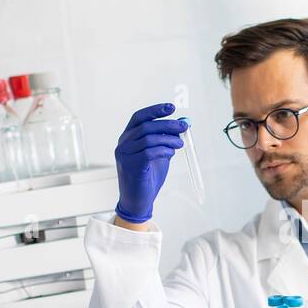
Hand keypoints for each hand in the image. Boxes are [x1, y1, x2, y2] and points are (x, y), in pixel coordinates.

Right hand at [114, 102, 186, 222]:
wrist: (138, 200)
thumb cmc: (148, 176)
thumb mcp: (160, 154)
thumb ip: (167, 139)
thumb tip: (183, 124)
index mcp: (128, 137)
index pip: (139, 117)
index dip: (155, 110)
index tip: (172, 107)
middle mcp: (123, 144)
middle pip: (146, 126)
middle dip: (167, 124)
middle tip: (183, 127)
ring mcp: (124, 155)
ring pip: (148, 139)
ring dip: (168, 139)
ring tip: (180, 143)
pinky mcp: (130, 166)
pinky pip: (148, 153)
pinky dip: (163, 150)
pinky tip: (170, 153)